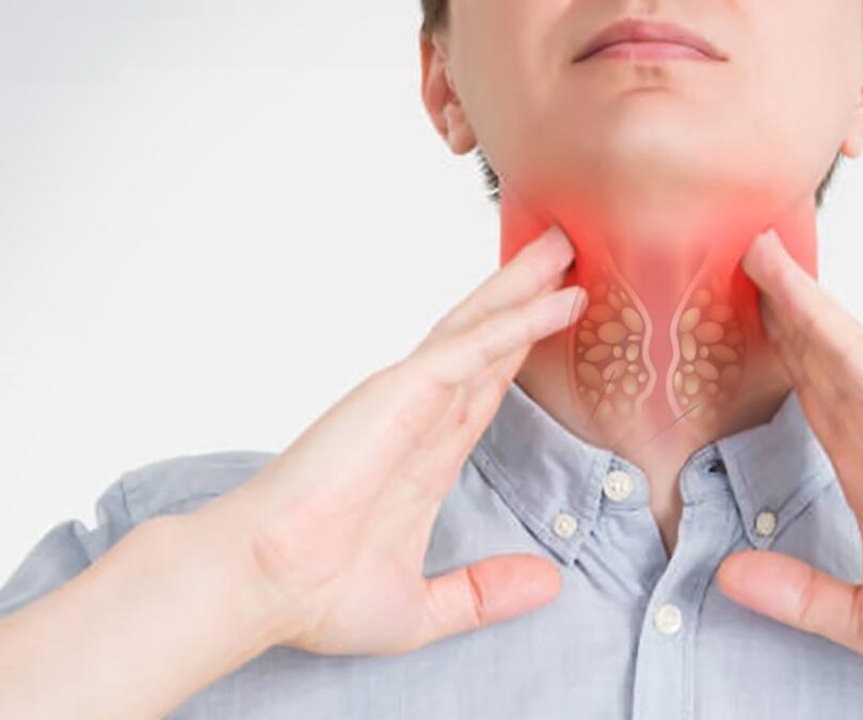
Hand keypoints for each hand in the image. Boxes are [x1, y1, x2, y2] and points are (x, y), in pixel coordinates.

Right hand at [197, 224, 585, 656]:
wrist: (261, 585)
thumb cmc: (314, 594)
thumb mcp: (422, 608)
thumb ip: (484, 593)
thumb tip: (550, 584)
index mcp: (424, 456)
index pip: (484, 388)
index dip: (519, 350)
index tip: (551, 318)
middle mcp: (419, 417)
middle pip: (486, 342)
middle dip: (523, 296)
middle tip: (565, 254)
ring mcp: (409, 399)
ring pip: (480, 329)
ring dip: (524, 287)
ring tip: (565, 245)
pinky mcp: (403, 393)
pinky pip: (473, 349)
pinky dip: (516, 322)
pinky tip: (558, 299)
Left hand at [715, 229, 862, 671]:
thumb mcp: (859, 615)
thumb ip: (794, 593)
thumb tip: (729, 575)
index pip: (817, 403)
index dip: (785, 363)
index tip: (748, 330)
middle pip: (819, 363)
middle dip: (782, 317)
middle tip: (742, 268)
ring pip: (833, 347)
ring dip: (794, 298)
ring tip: (756, 250)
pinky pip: (855, 360)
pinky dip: (820, 319)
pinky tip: (787, 286)